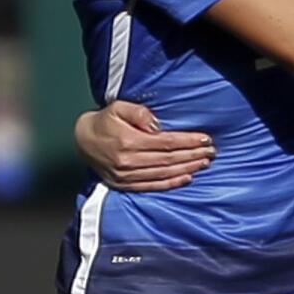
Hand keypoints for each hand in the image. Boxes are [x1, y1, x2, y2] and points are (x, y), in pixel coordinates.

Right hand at [74, 101, 213, 191]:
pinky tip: (187, 178)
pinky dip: (171, 183)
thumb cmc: (105, 121)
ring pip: (163, 173)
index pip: (166, 142)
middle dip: (193, 155)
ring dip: (187, 168)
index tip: (206, 139)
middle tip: (211, 152)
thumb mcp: (118, 107)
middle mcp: (128, 161)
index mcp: (128, 141)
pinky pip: (152, 186)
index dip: (188, 141)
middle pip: (168, 159)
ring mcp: (126, 175)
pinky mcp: (124, 184)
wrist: (82, 140)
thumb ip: (139, 113)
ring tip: (204, 163)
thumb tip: (159, 125)